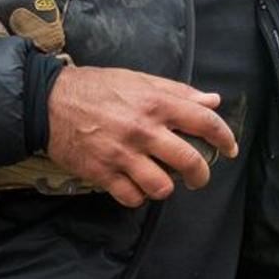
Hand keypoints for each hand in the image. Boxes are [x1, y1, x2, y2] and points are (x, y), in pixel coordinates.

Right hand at [46, 66, 234, 205]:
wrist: (48, 101)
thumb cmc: (97, 88)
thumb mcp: (138, 80)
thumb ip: (177, 92)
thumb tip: (212, 101)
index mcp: (155, 103)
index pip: (204, 122)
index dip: (224, 137)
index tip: (230, 148)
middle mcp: (142, 130)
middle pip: (189, 162)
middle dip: (201, 174)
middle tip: (198, 177)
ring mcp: (122, 155)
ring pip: (162, 187)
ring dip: (166, 187)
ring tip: (160, 180)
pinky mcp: (102, 173)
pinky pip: (132, 197)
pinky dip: (137, 195)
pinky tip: (134, 185)